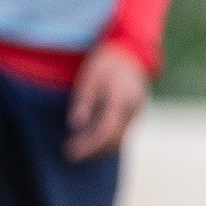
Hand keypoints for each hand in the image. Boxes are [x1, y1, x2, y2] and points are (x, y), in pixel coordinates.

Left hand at [67, 43, 150, 161]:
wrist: (130, 52)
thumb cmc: (106, 64)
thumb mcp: (89, 77)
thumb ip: (83, 101)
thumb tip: (75, 126)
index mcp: (121, 98)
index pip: (106, 129)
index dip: (88, 144)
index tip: (69, 150)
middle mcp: (133, 108)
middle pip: (113, 139)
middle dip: (91, 150)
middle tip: (69, 154)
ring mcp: (136, 113)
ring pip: (119, 139)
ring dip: (99, 149)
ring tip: (77, 150)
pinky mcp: (135, 115)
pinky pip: (122, 134)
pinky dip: (107, 141)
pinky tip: (91, 142)